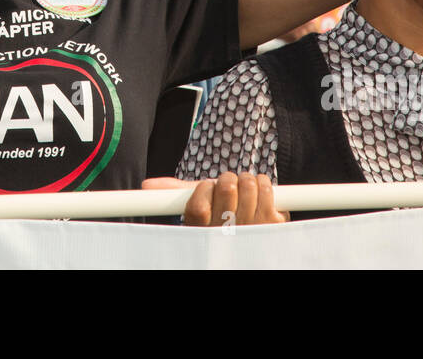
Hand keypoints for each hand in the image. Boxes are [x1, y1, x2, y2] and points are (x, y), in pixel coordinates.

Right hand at [143, 172, 288, 226]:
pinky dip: (263, 183)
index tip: (209, 186)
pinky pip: (266, 188)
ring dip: (247, 179)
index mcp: (205, 231)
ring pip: (248, 184)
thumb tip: (147, 184)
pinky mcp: (274, 225)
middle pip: (226, 188)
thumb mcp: (198, 208)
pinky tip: (261, 192)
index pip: (198, 206)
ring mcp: (253, 230)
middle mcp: (228, 235)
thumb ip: (175, 193)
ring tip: (245, 188)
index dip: (204, 189)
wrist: (258, 242)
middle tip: (230, 184)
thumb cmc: (223, 219)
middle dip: (228, 179)